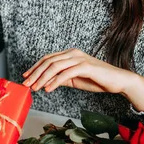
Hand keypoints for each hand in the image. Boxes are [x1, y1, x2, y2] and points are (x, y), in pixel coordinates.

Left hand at [23, 49, 143, 110]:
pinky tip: (48, 89)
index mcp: (70, 54)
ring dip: (42, 78)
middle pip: (48, 62)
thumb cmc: (98, 80)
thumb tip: (46, 82)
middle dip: (35, 73)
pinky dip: (55, 82)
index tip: (26, 77)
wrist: (118, 81)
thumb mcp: (75, 80)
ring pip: (55, 67)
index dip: (35, 67)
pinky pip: (66, 74)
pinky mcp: (85, 66)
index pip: (48, 58)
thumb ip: (61, 78)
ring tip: (35, 88)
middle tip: (26, 84)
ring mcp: (79, 58)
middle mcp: (73, 53)